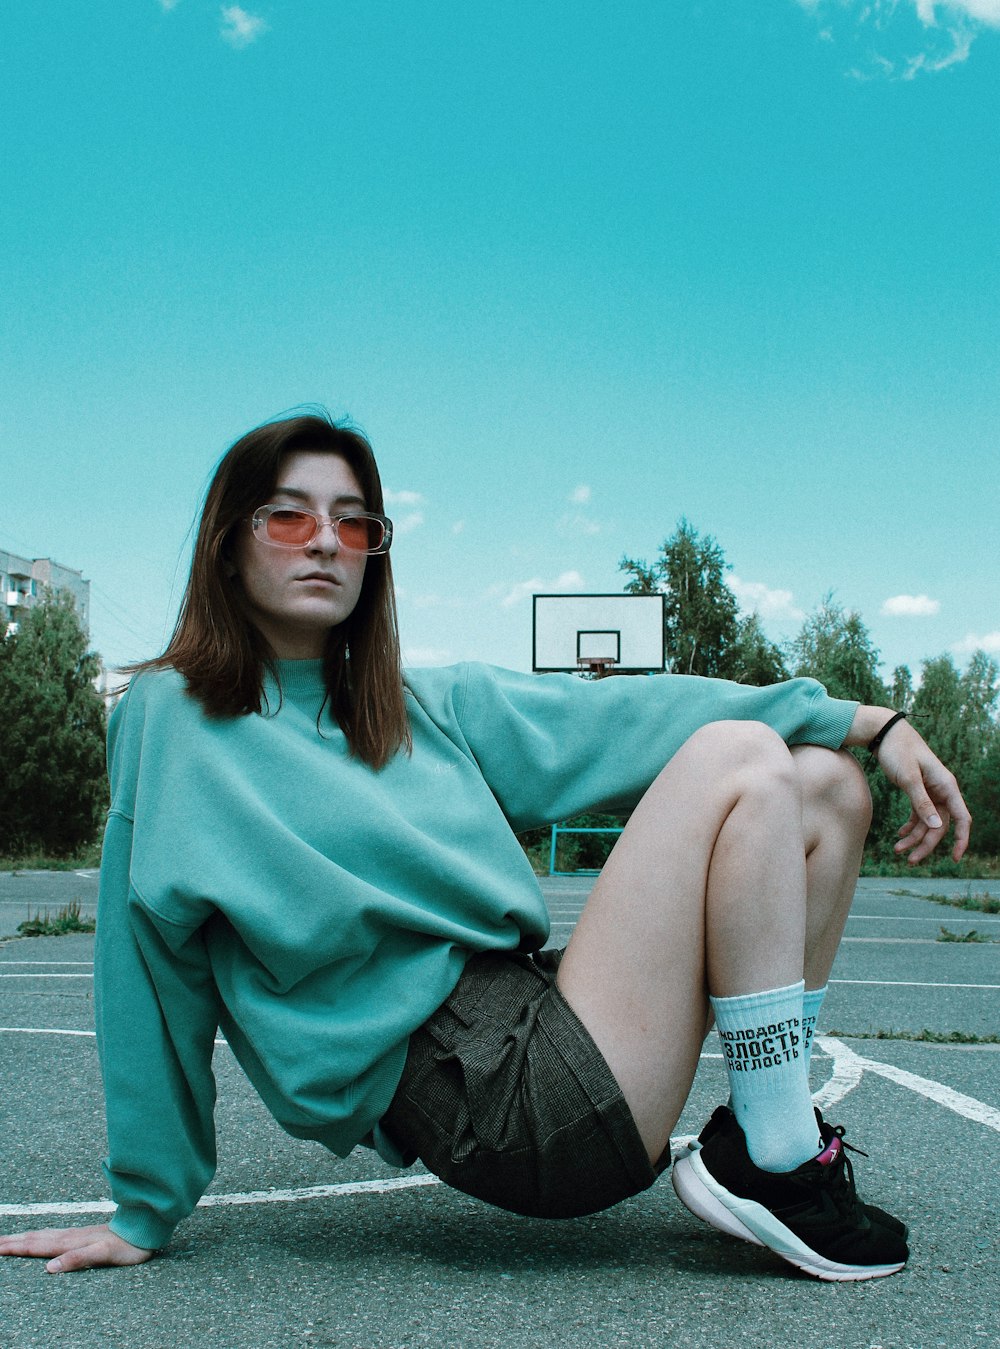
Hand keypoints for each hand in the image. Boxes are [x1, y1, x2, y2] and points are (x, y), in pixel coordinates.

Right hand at [0, 1223, 153, 1272]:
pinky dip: (39, 1236)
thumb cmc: (126, 1246)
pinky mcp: (83, 1236)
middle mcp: (70, 1236)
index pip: (36, 1245)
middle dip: (12, 1241)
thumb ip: (77, 1259)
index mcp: (70, 1242)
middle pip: (35, 1238)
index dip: (15, 1247)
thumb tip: (50, 1267)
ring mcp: (76, 1234)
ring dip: (23, 1237)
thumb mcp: (103, 1255)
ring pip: (43, 1235)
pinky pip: (54, 1235)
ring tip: (8, 1239)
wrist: (144, 1229)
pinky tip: (40, 1237)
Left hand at [848, 708, 971, 863]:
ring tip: (897, 850)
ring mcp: (930, 791)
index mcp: (946, 786)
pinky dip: (910, 826)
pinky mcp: (917, 791)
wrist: (885, 733)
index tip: (956, 858)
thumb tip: (937, 827)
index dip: (962, 839)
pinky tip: (899, 835)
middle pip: (940, 826)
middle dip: (926, 844)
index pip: (962, 818)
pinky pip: (918, 814)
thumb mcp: (908, 777)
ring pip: (927, 822)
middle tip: (909, 860)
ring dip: (914, 838)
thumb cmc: (899, 751)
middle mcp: (942, 791)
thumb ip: (922, 802)